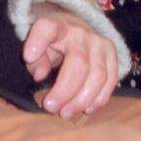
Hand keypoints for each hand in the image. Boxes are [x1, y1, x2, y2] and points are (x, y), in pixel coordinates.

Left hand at [22, 3, 118, 119]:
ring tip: (66, 113)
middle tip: (50, 107)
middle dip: (64, 91)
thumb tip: (40, 76)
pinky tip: (86, 109)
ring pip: (98, 75)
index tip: (28, 56)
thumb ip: (36, 61)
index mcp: (57, 27)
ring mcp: (99, 43)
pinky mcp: (112, 54)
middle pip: (78, 63)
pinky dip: (99, 98)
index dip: (37, 41)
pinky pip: (111, 79)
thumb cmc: (52, 42)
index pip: (48, 28)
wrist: (76, 28)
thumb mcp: (38, 48)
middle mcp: (80, 32)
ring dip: (82, 100)